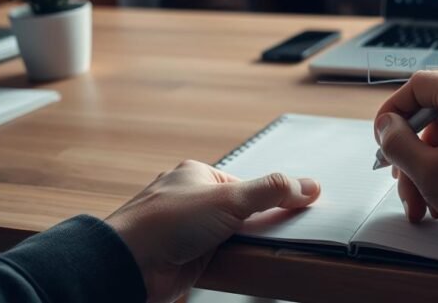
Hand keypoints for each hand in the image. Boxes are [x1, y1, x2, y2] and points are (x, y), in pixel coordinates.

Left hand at [105, 160, 319, 302]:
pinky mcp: (188, 257)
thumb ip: (271, 190)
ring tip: (260, 248)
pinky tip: (242, 261)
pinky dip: (234, 260)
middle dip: (259, 222)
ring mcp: (190, 230)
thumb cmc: (163, 222)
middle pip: (243, 210)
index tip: (298, 205)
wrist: (129, 264)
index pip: (248, 182)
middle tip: (283, 230)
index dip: (273, 195)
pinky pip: (222, 256)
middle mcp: (193, 200)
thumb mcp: (229, 199)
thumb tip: (308, 185)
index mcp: (199, 174)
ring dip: (246, 244)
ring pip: (233, 235)